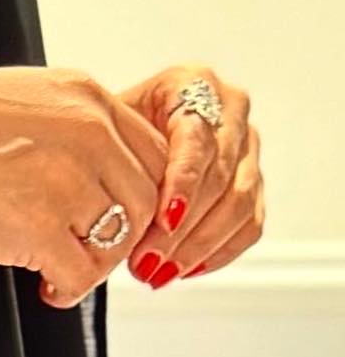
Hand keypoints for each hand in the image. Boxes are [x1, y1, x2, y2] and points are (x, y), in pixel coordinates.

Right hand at [0, 65, 168, 308]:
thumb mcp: (26, 99)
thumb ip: (71, 124)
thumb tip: (98, 167)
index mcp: (88, 98)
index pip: (154, 154)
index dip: (147, 197)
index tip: (125, 221)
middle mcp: (90, 135)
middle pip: (144, 201)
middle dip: (124, 238)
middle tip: (95, 255)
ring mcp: (67, 182)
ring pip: (118, 240)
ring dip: (96, 266)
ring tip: (64, 273)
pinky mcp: (39, 227)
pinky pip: (81, 274)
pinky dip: (69, 290)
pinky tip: (48, 288)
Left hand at [111, 63, 265, 285]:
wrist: (120, 134)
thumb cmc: (109, 130)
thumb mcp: (103, 129)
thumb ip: (115, 156)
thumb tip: (114, 213)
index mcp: (193, 84)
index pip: (199, 137)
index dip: (184, 182)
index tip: (165, 219)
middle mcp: (229, 110)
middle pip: (220, 176)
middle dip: (183, 228)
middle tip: (147, 261)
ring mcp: (247, 147)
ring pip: (240, 204)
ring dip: (197, 247)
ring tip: (158, 273)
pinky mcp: (253, 182)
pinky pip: (250, 224)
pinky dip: (217, 253)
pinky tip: (184, 271)